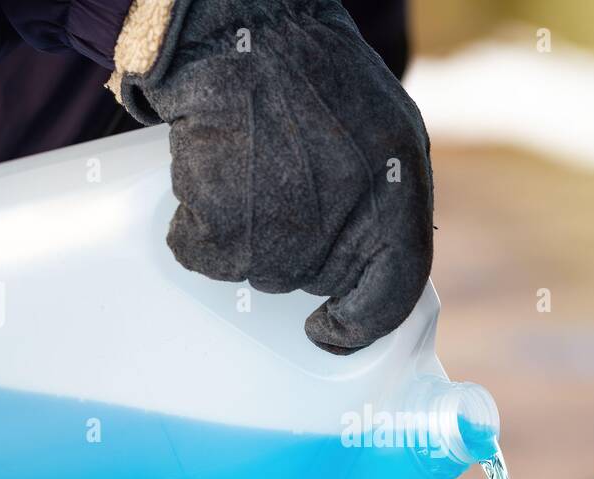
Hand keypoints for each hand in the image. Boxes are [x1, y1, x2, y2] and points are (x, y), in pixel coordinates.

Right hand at [110, 0, 432, 352]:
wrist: (237, 23)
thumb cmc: (303, 68)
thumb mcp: (380, 126)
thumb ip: (382, 195)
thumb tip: (370, 260)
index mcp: (399, 185)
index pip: (394, 286)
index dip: (362, 320)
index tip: (330, 331)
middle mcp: (351, 210)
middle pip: (313, 276)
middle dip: (291, 248)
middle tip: (272, 187)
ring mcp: (288, 222)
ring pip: (258, 270)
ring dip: (241, 234)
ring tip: (241, 166)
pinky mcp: (226, 221)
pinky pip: (205, 254)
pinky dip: (194, 226)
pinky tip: (205, 174)